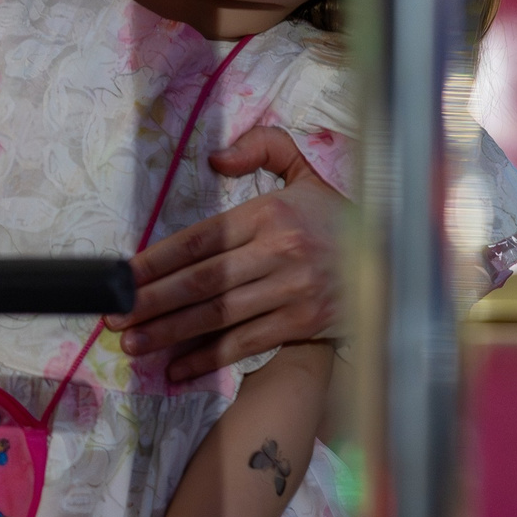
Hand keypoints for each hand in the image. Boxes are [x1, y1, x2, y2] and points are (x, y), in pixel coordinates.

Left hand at [106, 126, 345, 382]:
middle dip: (152, 302)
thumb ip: (264, 148)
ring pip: (218, 315)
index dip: (156, 260)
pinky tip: (177, 368)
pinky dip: (209, 358)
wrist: (402, 263)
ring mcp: (293, 292)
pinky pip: (247, 343)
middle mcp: (279, 253)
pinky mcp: (305, 325)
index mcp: (270, 214)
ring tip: (133, 345)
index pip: (200, 239)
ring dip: (170, 333)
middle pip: (202, 281)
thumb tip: (216, 159)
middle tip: (115, 317)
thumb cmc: (340, 219)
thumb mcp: (307, 171)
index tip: (122, 277)